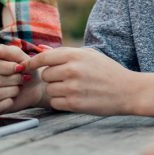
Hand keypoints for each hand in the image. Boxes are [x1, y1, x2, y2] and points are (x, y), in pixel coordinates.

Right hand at [0, 41, 43, 114]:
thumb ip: (4, 50)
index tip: (21, 67)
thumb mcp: (18, 55)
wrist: (33, 84)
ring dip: (13, 90)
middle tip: (22, 78)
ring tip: (19, 87)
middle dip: (13, 79)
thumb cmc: (23, 67)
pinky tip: (12, 98)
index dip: (8, 67)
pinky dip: (7, 103)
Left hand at [22, 47, 136, 114]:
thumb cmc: (107, 71)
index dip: (32, 62)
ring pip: (49, 89)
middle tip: (66, 79)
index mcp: (75, 54)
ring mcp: (73, 87)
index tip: (26, 66)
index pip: (43, 57)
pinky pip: (55, 103)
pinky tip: (74, 98)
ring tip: (73, 88)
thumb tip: (40, 50)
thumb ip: (65, 53)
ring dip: (56, 91)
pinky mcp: (74, 104)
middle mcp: (72, 70)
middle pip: (45, 75)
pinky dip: (61, 102)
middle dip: (52, 77)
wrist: (127, 90)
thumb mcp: (89, 55)